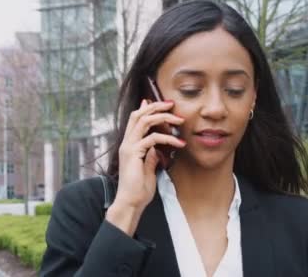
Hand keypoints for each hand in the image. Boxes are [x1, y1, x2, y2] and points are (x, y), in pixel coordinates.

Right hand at [107, 99, 184, 234]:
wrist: (131, 203)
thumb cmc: (139, 188)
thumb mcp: (149, 168)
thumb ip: (151, 155)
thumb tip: (157, 147)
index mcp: (130, 144)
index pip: (136, 119)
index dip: (148, 108)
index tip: (164, 105)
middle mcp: (127, 143)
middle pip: (138, 114)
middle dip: (156, 106)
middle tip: (172, 104)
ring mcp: (129, 147)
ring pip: (144, 121)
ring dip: (164, 117)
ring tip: (180, 120)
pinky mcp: (133, 153)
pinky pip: (152, 138)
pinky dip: (168, 138)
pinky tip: (179, 143)